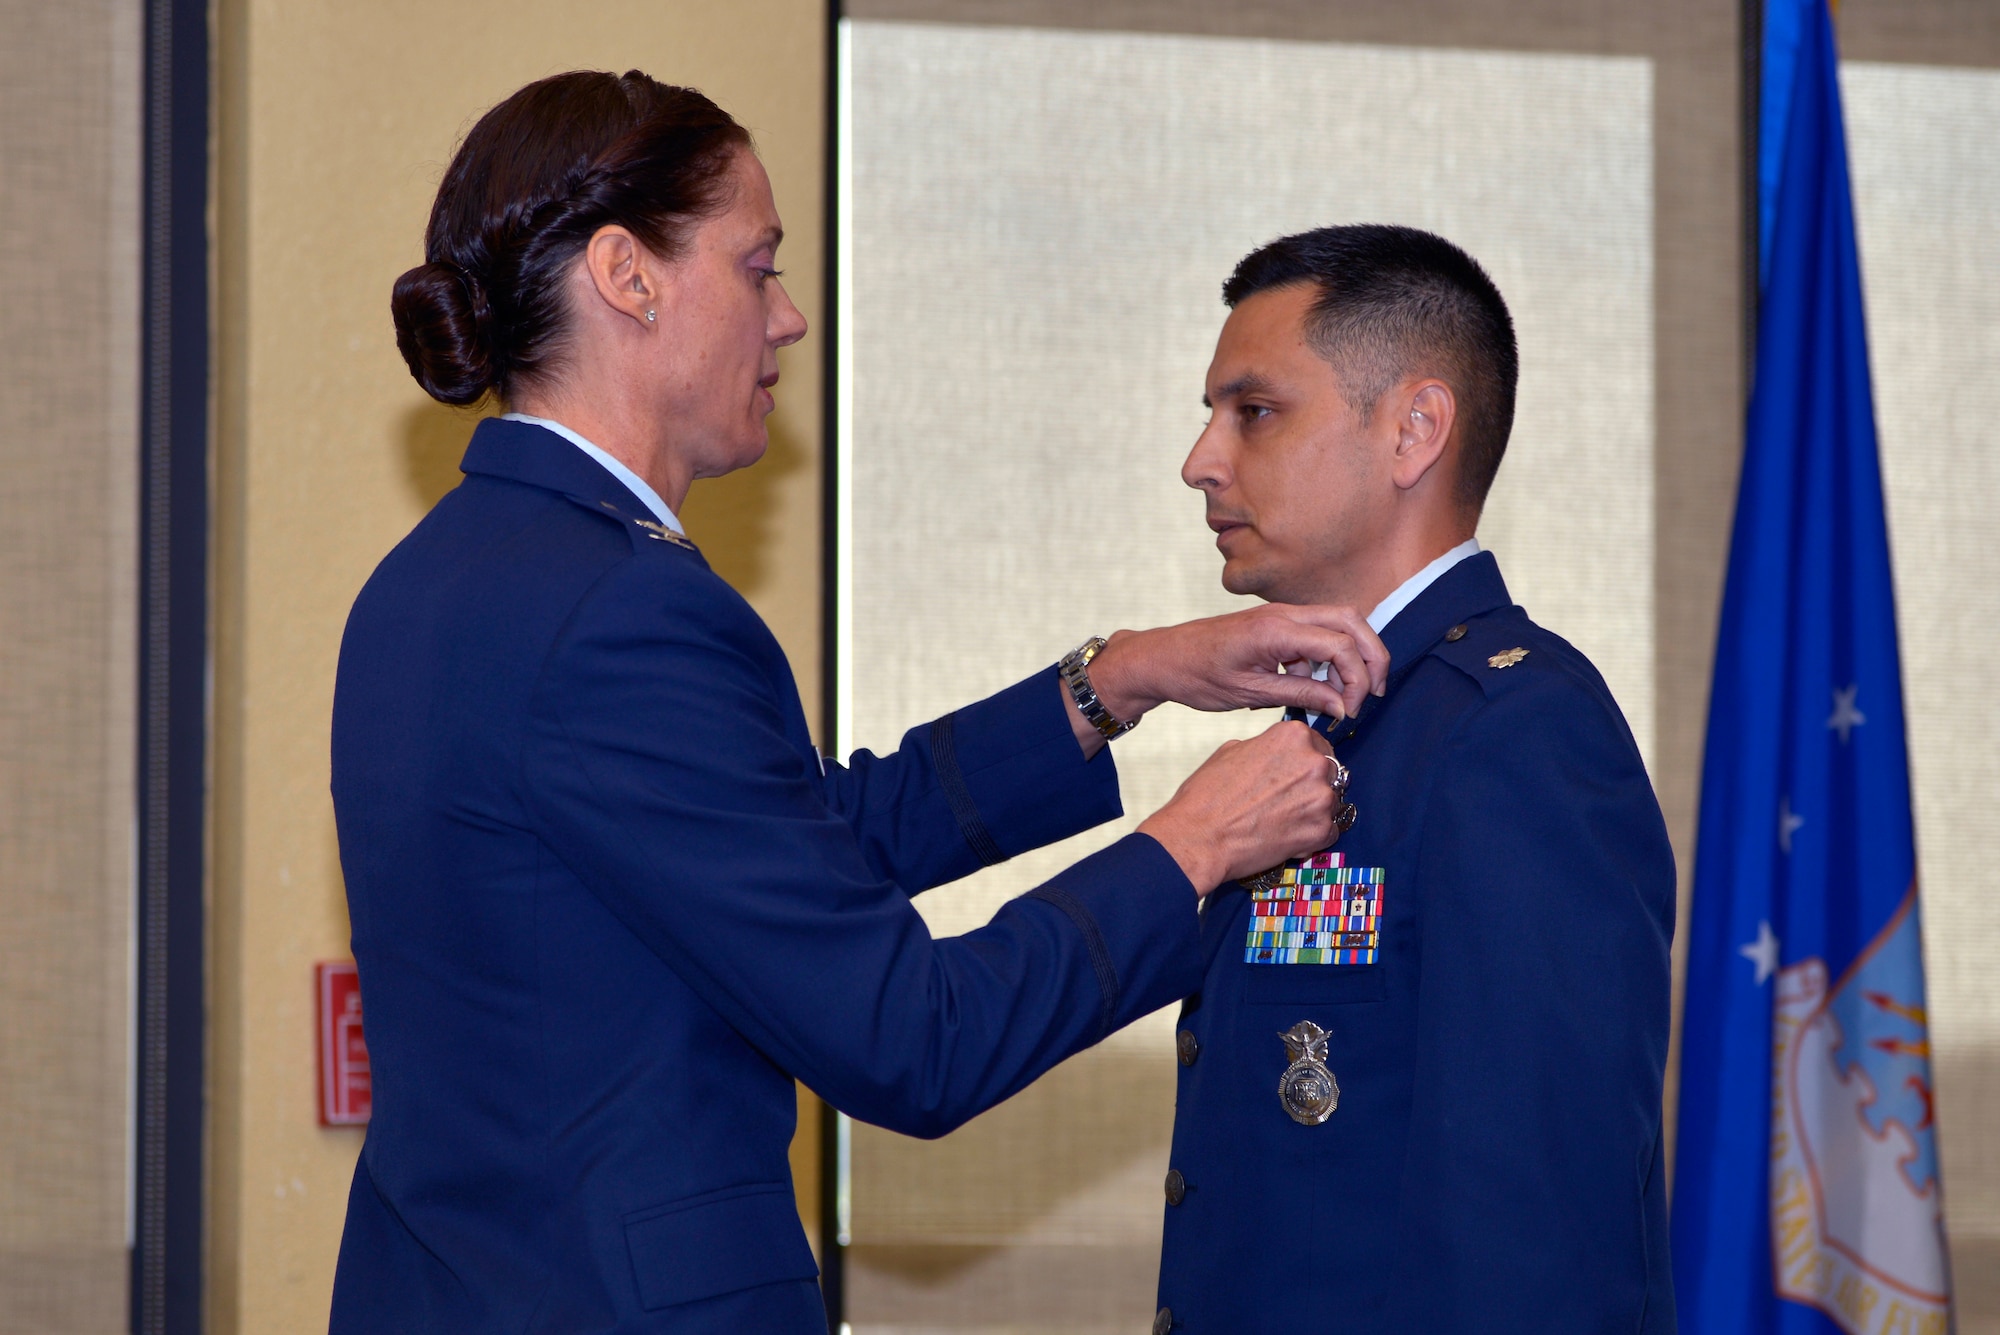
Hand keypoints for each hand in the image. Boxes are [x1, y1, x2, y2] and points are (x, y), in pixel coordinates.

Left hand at [1086, 604, 1387, 731]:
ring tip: (1337, 698)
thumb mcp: (1248, 693)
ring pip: (1338, 625)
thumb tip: (1341, 706)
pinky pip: (1316, 635)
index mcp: (1275, 629)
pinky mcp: (1277, 625)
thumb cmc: (1196, 675)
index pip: (1339, 644)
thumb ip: (1299, 696)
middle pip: (1352, 621)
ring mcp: (1281, 616)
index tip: (1350, 710)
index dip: (1356, 678)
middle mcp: (1284, 614)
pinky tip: (1309, 689)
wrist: (1162, 658)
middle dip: (1371, 656)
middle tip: (1372, 693)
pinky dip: (1325, 660)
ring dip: (1348, 659)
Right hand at [1136, 720, 1345, 894]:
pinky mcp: (1321, 831)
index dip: (1305, 760)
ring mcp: (1321, 798)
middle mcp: (1314, 763)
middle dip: (1312, 785)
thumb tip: (1276, 753)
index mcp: (1293, 736)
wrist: (1199, 837)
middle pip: (1330, 772)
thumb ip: (1266, 747)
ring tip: (1281, 820)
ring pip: (1331, 803)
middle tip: (1286, 799)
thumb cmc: (1207, 796)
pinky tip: (1285, 836)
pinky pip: (1329, 831)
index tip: (1295, 772)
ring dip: (1313, 811)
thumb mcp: (1232, 750)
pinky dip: (1311, 836)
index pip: (1318, 743)